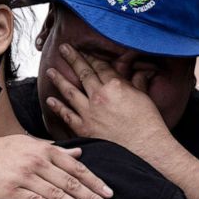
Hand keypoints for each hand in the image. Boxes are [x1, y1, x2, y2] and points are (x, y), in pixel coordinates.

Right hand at [0, 134, 113, 198]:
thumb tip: (79, 152)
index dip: (94, 181)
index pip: (75, 167)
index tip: (109, 193)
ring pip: (56, 193)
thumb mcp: (28, 144)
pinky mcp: (9, 192)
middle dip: (92, 196)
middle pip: (70, 181)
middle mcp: (35, 162)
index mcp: (43, 149)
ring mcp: (22, 177)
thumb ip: (54, 150)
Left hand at [45, 44, 170, 155]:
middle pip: (83, 73)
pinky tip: (50, 100)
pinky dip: (57, 107)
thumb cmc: (148, 124)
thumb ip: (138, 83)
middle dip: (72, 59)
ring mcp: (89, 113)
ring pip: (70, 92)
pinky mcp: (83, 129)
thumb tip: (141, 71)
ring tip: (50, 71)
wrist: (144, 149)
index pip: (100, 66)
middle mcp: (99, 96)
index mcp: (115, 86)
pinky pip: (66, 115)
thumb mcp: (144, 98)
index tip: (83, 49)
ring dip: (59, 80)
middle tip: (63, 48)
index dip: (91, 56)